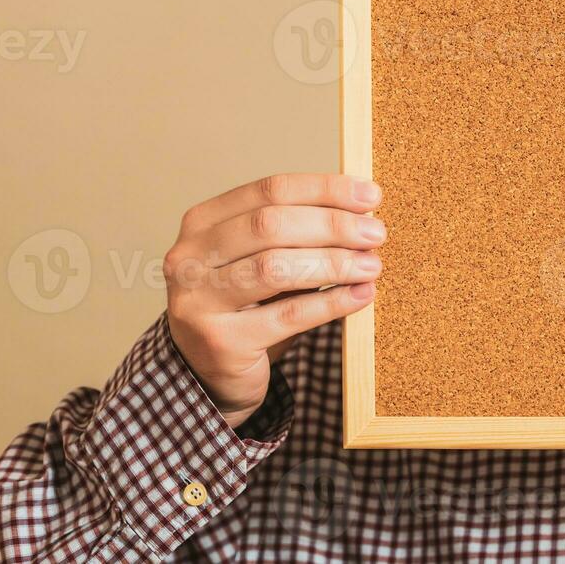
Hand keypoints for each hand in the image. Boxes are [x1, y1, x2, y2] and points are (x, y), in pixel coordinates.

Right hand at [163, 174, 384, 429]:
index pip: (270, 190)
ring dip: (334, 263)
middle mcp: (189, 257)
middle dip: (333, 226)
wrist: (207, 374)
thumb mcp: (263, 259)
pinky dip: (331, 302)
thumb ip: (301, 233)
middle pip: (270, 225)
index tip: (370, 196)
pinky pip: (288, 315)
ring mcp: (198, 301)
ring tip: (371, 266)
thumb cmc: (246, 306)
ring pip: (276, 268)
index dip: (325, 190)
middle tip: (375, 234)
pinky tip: (361, 295)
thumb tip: (365, 213)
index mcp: (203, 222)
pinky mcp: (220, 342)